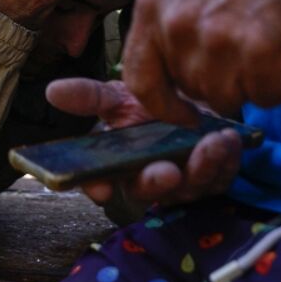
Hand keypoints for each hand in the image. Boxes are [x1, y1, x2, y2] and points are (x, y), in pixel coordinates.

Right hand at [46, 78, 241, 204]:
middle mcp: (147, 178)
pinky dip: (226, 160)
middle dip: (155, 183)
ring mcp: (182, 182)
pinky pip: (220, 178)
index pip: (99, 183)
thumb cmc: (152, 102)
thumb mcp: (119, 95)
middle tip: (166, 171)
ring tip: (211, 142)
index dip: (97, 187)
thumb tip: (51, 90)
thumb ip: (90, 97)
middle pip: (146, 191)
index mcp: (117, 163)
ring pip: (189, 188)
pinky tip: (228, 140)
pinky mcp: (214, 178)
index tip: (100, 189)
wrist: (196, 96)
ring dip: (200, 168)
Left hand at [123, 0, 280, 118]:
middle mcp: (177, 24)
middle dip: (222, 81)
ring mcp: (218, 40)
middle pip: (192, 91)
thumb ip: (173, 28)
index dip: (163, 105)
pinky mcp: (261, 53)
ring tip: (269, 39)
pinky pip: (268, 97)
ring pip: (230, 99)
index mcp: (152, 4)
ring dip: (254, 82)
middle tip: (249, 44)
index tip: (186, 113)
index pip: (139, 79)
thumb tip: (176, 84)